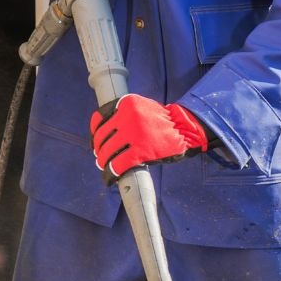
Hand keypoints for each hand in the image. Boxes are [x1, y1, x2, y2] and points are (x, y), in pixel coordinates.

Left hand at [89, 96, 209, 181]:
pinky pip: (118, 164)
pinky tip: (111, 176)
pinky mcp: (140, 152)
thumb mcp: (141, 108)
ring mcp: (134, 135)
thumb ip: (123, 114)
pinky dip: (112, 172)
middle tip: (101, 157)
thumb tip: (105, 132)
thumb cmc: (163, 121)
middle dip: (99, 150)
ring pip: (108, 152)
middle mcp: (128, 116)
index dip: (95, 132)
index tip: (95, 141)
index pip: (100, 118)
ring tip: (105, 167)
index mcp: (126, 103)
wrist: (185, 129)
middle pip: (103, 137)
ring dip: (104, 162)